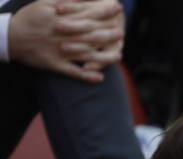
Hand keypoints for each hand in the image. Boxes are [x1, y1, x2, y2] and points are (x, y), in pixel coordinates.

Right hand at [8, 0, 124, 81]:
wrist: (9, 37)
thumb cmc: (30, 18)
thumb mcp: (44, 3)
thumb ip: (66, 0)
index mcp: (60, 17)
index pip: (87, 13)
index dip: (103, 11)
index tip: (117, 8)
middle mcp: (62, 34)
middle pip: (89, 33)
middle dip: (107, 32)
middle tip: (122, 31)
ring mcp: (59, 50)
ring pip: (85, 54)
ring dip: (103, 56)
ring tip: (119, 56)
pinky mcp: (54, 64)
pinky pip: (73, 72)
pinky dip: (87, 75)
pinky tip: (100, 78)